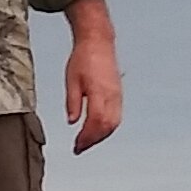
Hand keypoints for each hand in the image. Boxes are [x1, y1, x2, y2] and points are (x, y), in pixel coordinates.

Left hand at [62, 0, 122, 152]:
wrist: (98, 42)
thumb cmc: (83, 58)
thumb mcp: (71, 80)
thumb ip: (73, 102)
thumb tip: (72, 121)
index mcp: (99, 91)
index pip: (95, 122)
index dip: (86, 137)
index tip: (76, 146)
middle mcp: (112, 95)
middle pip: (107, 126)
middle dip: (93, 140)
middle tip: (79, 148)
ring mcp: (118, 95)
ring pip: (114, 123)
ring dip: (101, 136)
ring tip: (87, 141)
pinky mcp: (119, 94)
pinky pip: (116, 116)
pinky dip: (107, 128)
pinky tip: (96, 130)